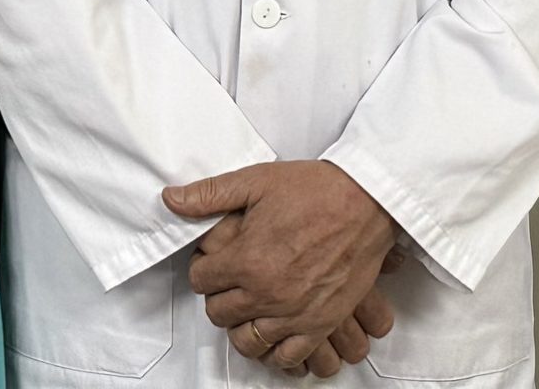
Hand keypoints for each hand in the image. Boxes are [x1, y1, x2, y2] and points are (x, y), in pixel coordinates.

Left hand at [164, 160, 395, 371]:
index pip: (200, 280)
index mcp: (247, 260)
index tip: (213, 261)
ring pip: (247, 342)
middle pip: (219, 313)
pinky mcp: (321, 324)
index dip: (202, 268)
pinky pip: (287, 356)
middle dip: (218, 296)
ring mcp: (294, 314)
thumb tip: (171, 200)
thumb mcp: (257, 181)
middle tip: (229, 281)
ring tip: (247, 309)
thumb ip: (210, 195)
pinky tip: (272, 335)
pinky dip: (275, 352)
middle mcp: (267, 294)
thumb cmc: (316, 189)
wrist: (367, 201)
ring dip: (241, 327)